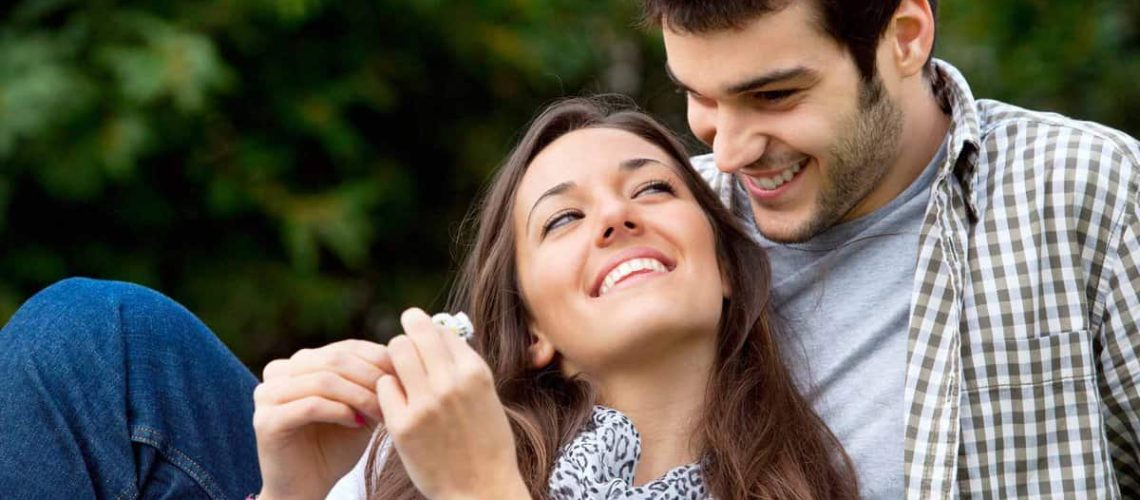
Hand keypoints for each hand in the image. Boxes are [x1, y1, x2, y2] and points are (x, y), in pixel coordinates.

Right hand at [253, 339, 392, 499]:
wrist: (306, 489)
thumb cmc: (336, 447)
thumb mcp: (359, 408)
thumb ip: (372, 382)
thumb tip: (402, 356)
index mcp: (300, 363)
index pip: (345, 348)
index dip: (378, 359)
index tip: (405, 377)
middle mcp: (279, 372)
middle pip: (334, 360)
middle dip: (371, 377)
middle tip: (397, 395)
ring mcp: (267, 394)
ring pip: (324, 381)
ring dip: (359, 395)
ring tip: (381, 412)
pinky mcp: (265, 420)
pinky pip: (310, 405)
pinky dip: (340, 411)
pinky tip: (357, 424)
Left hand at [378, 308, 529, 499]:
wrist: (481, 488)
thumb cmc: (485, 442)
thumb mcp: (486, 395)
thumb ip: (462, 365)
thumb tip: (436, 332)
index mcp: (475, 372)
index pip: (441, 330)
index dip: (430, 335)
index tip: (426, 345)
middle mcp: (451, 383)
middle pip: (415, 332)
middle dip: (409, 339)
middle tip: (407, 354)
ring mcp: (425, 403)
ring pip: (396, 351)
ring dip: (396, 360)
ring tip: (403, 377)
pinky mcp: (402, 425)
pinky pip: (384, 386)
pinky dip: (388, 390)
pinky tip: (399, 404)